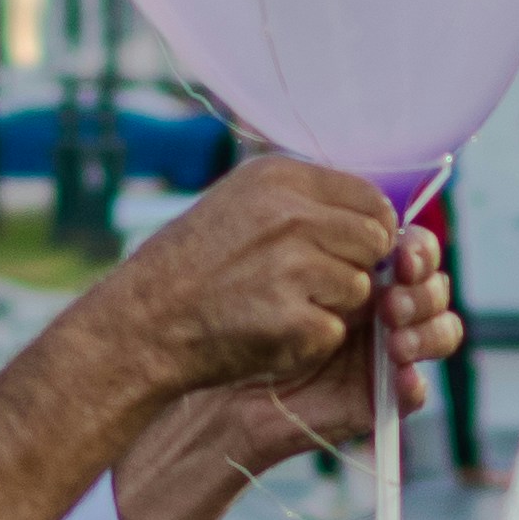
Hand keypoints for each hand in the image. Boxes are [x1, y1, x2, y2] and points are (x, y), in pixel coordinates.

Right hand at [104, 153, 409, 398]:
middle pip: (373, 243)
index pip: (370, 200)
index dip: (368, 230)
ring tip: (277, 306)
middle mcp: (291, 216)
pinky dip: (309, 340)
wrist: (143, 323)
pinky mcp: (295, 321)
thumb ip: (304, 201)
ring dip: (330, 306)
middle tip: (306, 285)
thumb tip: (375, 216)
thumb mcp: (239, 203)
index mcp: (280, 178)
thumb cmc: (191, 265)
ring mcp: (294, 269)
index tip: (345, 250)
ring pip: (359, 290)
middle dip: (352, 267)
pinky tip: (269, 332)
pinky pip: (335, 332)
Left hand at [239, 221, 464, 459]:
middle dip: (425, 289)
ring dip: (428, 331)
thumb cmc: (231, 303)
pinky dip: (414, 385)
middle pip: (434, 287)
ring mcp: (382, 350)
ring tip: (396, 340)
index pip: (416, 250)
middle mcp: (380, 304)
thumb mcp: (272, 251)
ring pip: (440, 332)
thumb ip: (322, 226)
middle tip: (396, 297)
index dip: (419, 249)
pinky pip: (414, 391)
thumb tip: (374, 215)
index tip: (398, 249)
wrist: (203, 369)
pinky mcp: (375, 395)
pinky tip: (401, 378)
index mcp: (365, 266)